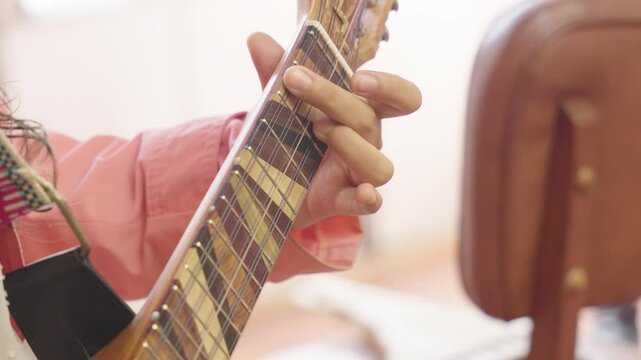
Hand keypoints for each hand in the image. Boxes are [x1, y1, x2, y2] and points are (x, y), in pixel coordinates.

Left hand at [247, 33, 420, 228]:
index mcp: (362, 112)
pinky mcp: (344, 200)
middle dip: (334, 97)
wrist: (272, 183)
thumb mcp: (283, 103)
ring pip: (380, 165)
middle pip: (369, 119)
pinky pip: (369, 204)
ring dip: (352, 145)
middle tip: (298, 82)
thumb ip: (274, 73)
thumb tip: (257, 39)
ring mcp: (358, 173)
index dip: (388, 86)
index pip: (400, 98)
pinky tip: (363, 193)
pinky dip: (368, 198)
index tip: (356, 78)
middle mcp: (368, 141)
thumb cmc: (291, 135)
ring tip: (319, 131)